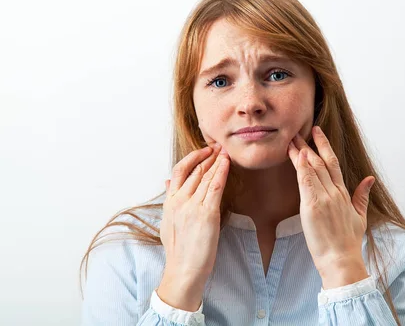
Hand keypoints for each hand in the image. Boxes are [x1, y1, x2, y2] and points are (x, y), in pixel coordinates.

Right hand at [157, 144, 229, 310]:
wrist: (183, 270)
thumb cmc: (178, 250)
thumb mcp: (167, 221)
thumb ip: (169, 199)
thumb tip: (168, 182)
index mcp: (169, 202)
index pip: (180, 171)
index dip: (193, 157)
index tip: (204, 150)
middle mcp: (179, 200)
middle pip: (195, 170)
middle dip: (208, 156)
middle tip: (219, 146)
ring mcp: (192, 206)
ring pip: (205, 176)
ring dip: (216, 160)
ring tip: (225, 150)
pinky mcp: (206, 213)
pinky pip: (215, 187)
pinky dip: (221, 172)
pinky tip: (227, 163)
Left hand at [287, 126, 374, 287]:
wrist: (342, 259)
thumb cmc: (348, 242)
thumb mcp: (360, 216)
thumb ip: (362, 196)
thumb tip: (369, 179)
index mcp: (343, 194)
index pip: (333, 163)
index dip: (324, 146)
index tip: (317, 133)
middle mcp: (334, 192)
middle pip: (321, 162)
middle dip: (310, 144)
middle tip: (299, 131)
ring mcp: (324, 197)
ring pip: (312, 168)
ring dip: (301, 152)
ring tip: (291, 140)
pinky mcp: (313, 206)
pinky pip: (306, 181)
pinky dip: (301, 167)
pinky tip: (296, 155)